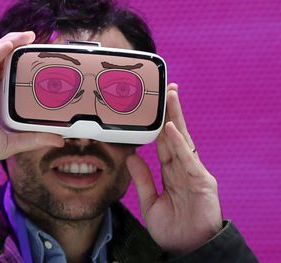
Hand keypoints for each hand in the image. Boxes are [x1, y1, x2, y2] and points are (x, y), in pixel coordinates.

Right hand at [0, 32, 63, 177]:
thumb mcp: (11, 141)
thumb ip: (34, 138)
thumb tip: (59, 140)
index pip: (6, 77)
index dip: (20, 67)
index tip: (38, 58)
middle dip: (16, 50)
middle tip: (35, 39)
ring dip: (8, 45)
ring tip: (26, 36)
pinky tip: (9, 45)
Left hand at [126, 83, 221, 254]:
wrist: (188, 250)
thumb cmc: (173, 228)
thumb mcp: (150, 202)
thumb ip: (142, 179)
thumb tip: (131, 157)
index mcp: (172, 171)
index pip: (164, 142)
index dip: (158, 124)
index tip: (152, 106)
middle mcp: (183, 168)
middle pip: (175, 134)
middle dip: (170, 112)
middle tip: (165, 88)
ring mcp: (194, 173)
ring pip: (183, 140)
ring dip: (176, 118)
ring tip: (169, 97)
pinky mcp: (202, 182)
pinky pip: (187, 159)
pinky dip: (179, 143)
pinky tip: (171, 129)